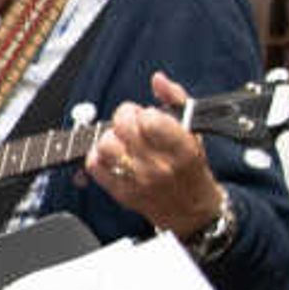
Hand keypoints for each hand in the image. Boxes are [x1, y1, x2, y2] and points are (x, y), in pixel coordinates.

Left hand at [86, 72, 227, 238]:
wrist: (191, 210)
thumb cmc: (190, 166)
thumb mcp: (194, 130)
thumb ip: (176, 100)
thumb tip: (157, 79)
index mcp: (181, 149)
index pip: (149, 120)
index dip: (144, 112)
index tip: (149, 116)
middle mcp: (159, 167)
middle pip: (123, 127)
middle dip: (125, 117)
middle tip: (133, 124)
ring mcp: (137, 182)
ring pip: (105, 145)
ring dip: (110, 137)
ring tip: (122, 140)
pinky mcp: (120, 193)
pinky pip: (94, 166)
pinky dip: (98, 155)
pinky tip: (113, 155)